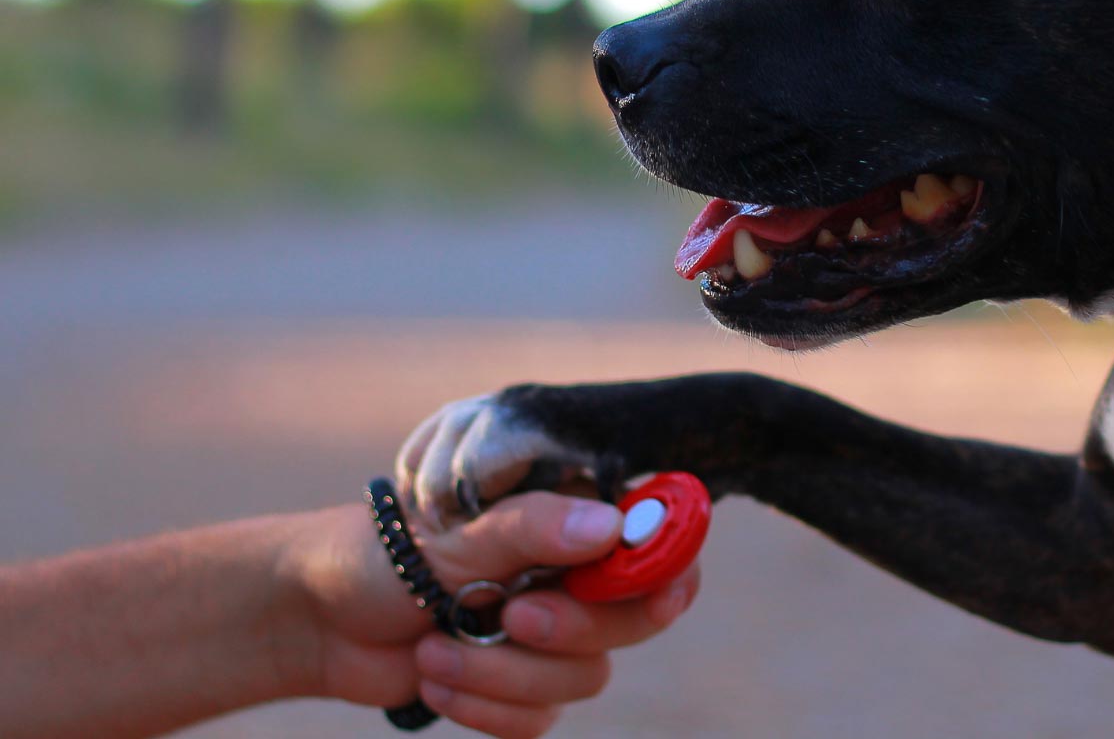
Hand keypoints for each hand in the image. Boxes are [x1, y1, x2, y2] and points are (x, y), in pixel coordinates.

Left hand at [282, 493, 697, 736]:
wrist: (316, 619)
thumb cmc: (379, 553)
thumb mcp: (452, 535)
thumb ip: (533, 529)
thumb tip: (610, 529)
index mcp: (568, 521)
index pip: (655, 540)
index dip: (671, 566)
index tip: (662, 591)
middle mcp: (573, 577)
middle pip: (633, 618)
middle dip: (572, 629)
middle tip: (513, 617)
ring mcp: (551, 635)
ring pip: (583, 677)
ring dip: (504, 674)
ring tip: (434, 650)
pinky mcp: (522, 689)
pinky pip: (540, 718)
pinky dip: (485, 708)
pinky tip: (434, 681)